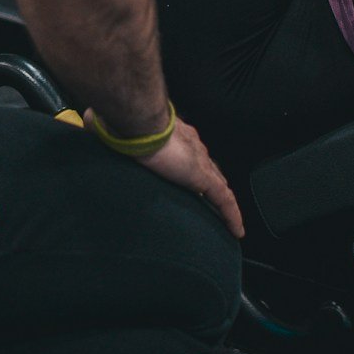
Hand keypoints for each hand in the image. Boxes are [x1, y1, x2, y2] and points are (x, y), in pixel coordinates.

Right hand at [136, 115, 245, 237]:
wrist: (144, 123)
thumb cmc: (134, 126)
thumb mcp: (134, 137)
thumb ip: (132, 141)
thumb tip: (115, 140)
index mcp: (180, 137)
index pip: (195, 156)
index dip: (199, 168)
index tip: (197, 181)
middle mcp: (195, 147)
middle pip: (212, 171)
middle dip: (217, 186)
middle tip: (219, 204)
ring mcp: (201, 161)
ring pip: (221, 187)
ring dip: (227, 204)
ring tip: (231, 222)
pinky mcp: (203, 177)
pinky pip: (224, 201)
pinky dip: (232, 216)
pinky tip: (237, 231)